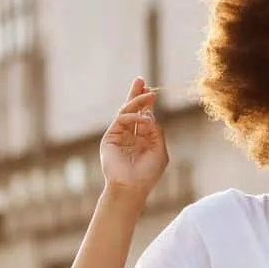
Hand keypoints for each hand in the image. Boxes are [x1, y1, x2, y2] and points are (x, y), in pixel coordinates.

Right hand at [100, 77, 168, 199]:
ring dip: (136, 101)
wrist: (131, 187)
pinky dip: (132, 117)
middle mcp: (130, 135)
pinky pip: (121, 121)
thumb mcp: (159, 150)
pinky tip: (143, 119)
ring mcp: (119, 136)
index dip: (147, 104)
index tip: (151, 91)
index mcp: (142, 139)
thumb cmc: (147, 173)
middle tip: (141, 80)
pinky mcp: (110, 138)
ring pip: (126, 112)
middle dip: (136, 95)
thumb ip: (155, 132)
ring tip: (147, 93)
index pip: (144, 116)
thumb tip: (149, 114)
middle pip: (132, 110)